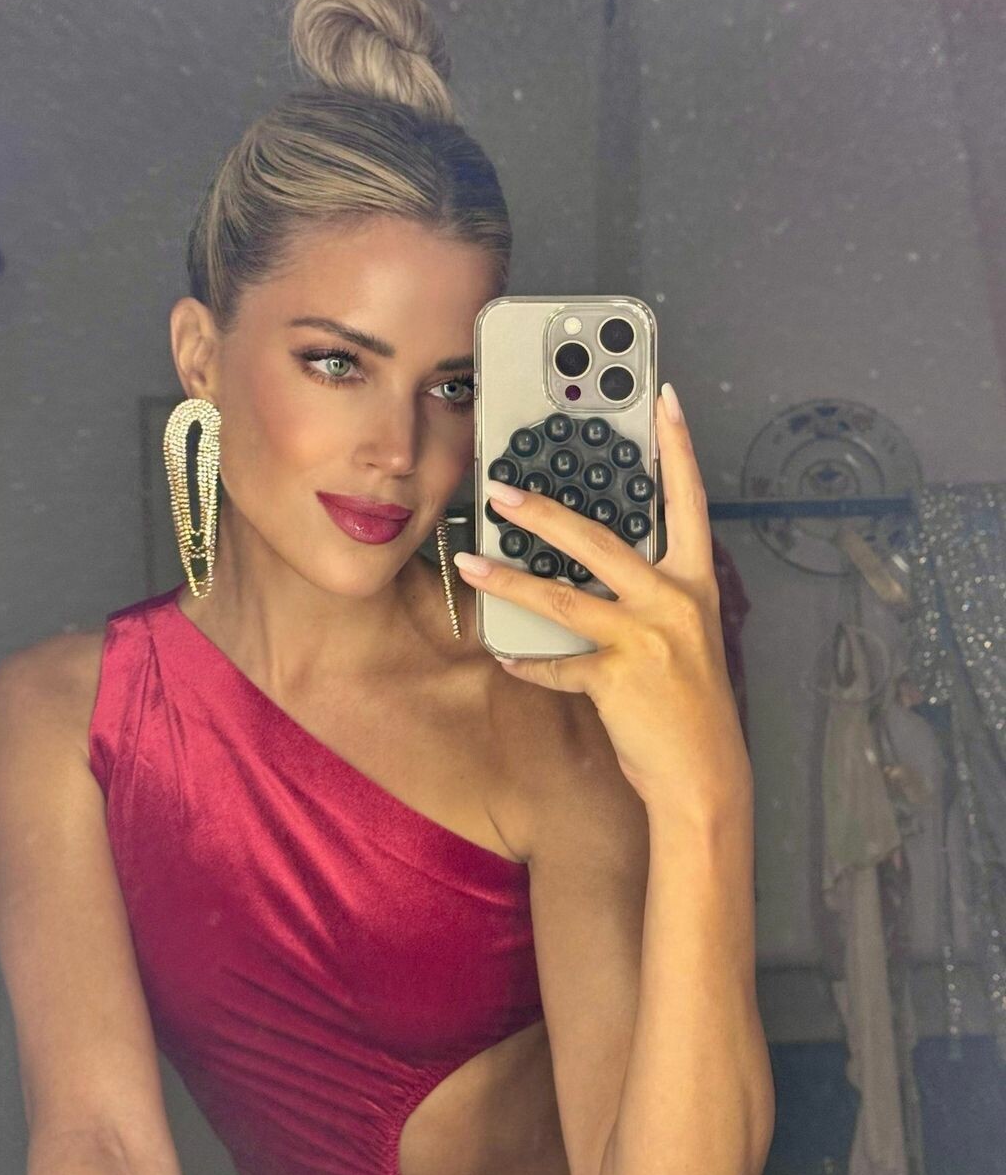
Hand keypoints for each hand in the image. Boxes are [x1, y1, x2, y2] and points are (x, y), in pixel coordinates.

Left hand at [453, 383, 751, 821]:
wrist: (706, 775)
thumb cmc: (691, 704)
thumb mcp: (686, 636)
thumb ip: (648, 597)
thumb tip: (594, 569)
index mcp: (694, 584)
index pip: (688, 502)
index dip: (677, 448)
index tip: (664, 400)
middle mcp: (673, 602)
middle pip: (601, 541)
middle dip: (545, 512)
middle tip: (501, 489)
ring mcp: (645, 639)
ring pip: (564, 598)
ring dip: (510, 579)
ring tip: (469, 560)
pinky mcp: (616, 678)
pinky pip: (556, 665)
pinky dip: (529, 663)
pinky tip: (506, 657)